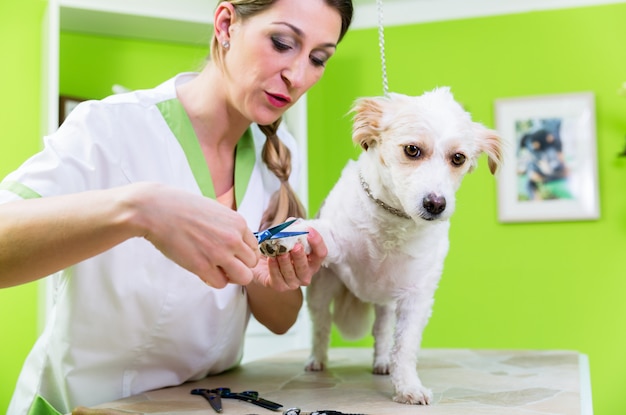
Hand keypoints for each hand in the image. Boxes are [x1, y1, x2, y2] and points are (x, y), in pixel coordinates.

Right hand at [131, 183, 258, 286]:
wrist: (156, 210)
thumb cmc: (182, 207)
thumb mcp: (216, 210)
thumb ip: (229, 226)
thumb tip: (236, 242)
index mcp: (238, 223)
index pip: (255, 248)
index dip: (243, 254)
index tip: (230, 253)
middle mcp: (233, 239)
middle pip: (252, 264)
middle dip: (240, 266)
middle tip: (223, 264)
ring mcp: (219, 253)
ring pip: (243, 277)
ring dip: (231, 277)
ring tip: (216, 269)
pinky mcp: (203, 266)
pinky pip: (220, 283)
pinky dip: (213, 280)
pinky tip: (202, 270)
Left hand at [253, 227, 326, 290]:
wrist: (260, 260)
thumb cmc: (278, 248)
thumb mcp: (285, 235)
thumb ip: (291, 228)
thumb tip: (293, 222)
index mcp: (312, 260)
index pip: (321, 253)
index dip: (317, 242)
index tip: (309, 231)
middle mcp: (305, 274)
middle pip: (307, 267)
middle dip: (301, 257)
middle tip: (296, 246)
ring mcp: (293, 282)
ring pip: (291, 274)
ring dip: (286, 262)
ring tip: (280, 252)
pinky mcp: (279, 286)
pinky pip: (278, 279)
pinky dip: (274, 268)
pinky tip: (271, 258)